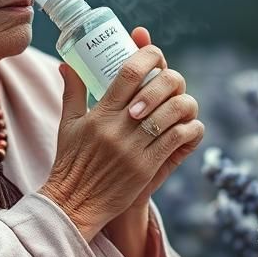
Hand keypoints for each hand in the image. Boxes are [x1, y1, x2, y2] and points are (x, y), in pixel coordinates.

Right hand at [39, 31, 203, 240]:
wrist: (75, 203)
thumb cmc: (71, 162)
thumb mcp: (68, 125)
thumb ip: (72, 92)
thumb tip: (67, 65)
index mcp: (100, 113)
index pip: (129, 73)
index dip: (148, 55)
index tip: (154, 53)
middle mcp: (118, 128)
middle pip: (158, 88)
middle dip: (171, 79)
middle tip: (171, 82)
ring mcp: (134, 148)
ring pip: (174, 112)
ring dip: (184, 104)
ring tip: (180, 104)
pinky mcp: (147, 167)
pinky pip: (179, 139)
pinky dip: (190, 129)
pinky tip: (187, 127)